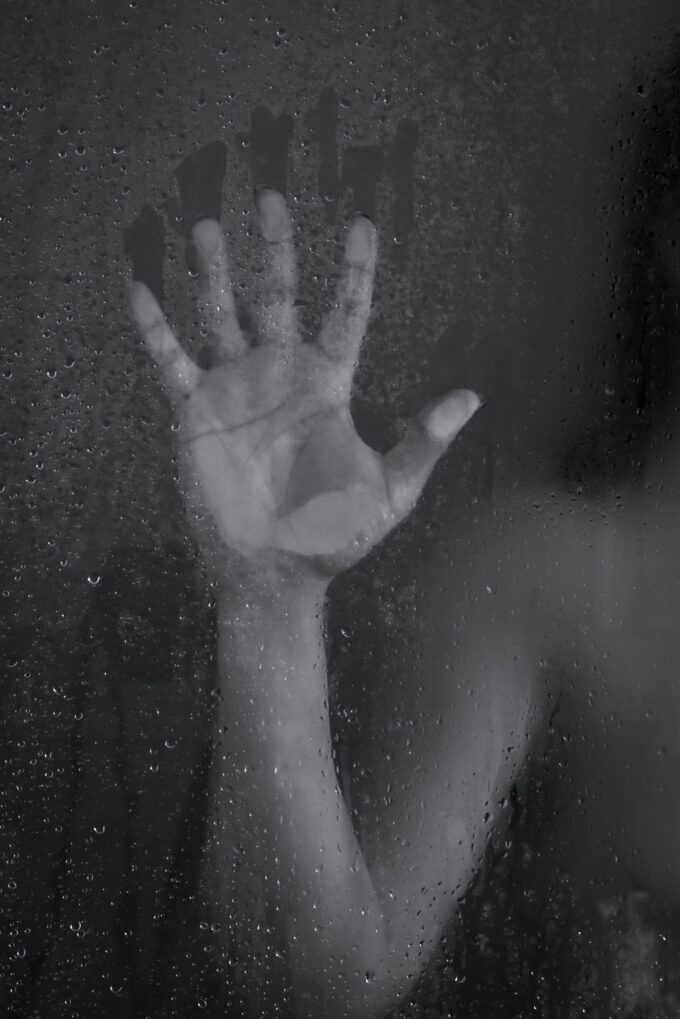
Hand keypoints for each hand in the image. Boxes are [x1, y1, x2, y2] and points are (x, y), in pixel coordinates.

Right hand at [128, 189, 479, 582]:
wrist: (275, 572)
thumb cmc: (336, 535)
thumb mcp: (390, 490)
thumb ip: (423, 441)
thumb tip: (471, 397)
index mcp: (328, 385)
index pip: (344, 313)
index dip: (354, 271)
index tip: (360, 223)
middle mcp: (280, 376)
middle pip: (276, 297)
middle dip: (275, 248)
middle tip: (271, 195)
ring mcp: (235, 390)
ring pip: (221, 315)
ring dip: (213, 272)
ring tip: (208, 225)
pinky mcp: (195, 413)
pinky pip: (170, 360)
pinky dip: (154, 329)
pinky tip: (140, 288)